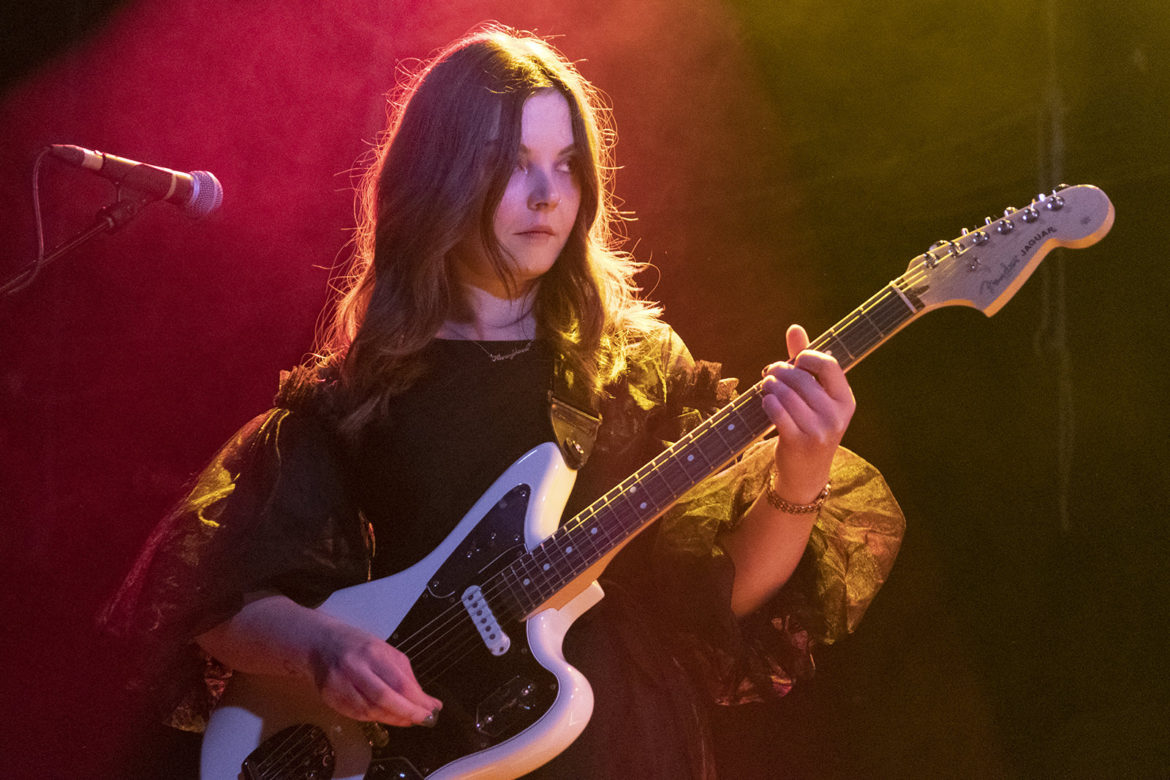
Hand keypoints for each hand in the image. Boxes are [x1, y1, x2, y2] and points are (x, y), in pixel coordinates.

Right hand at [308, 618, 442, 726]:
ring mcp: (339, 685)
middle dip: (407, 713)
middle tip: (423, 719)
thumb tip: (427, 701)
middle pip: (383, 699)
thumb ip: (406, 676)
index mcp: (372, 653)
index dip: (417, 701)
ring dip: (393, 719)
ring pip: (370, 711)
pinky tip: (388, 717)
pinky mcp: (331, 698)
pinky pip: (357, 715)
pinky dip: (376, 719)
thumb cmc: (359, 646)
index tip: (431, 709)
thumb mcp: (386, 651)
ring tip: (408, 719)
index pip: (398, 682)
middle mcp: (354, 669)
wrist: (321, 643)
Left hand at [760, 324, 855, 504]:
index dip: (807, 356)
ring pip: (785, 393)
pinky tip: (766, 402)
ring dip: (770, 386)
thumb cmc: (810, 426)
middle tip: (770, 373)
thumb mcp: (816, 397)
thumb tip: (794, 328)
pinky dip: (767, 402)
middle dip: (780, 371)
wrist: (806, 473)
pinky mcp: (798, 442)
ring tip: (767, 387)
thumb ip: (806, 362)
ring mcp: (819, 430)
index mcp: (846, 400)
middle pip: (801, 378)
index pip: (829, 364)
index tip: (795, 361)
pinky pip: (776, 411)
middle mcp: (836, 415)